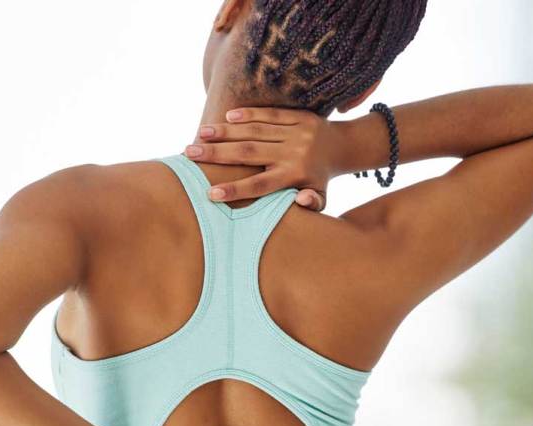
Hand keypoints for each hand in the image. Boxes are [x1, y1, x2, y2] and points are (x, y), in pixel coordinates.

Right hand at [186, 107, 339, 211]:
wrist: (343, 147)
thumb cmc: (320, 180)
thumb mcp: (320, 199)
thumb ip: (311, 205)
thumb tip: (300, 202)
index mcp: (295, 177)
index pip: (261, 185)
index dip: (236, 189)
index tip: (210, 193)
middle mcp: (294, 153)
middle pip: (250, 153)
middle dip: (218, 154)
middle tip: (189, 154)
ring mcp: (296, 132)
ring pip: (256, 130)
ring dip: (226, 131)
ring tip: (201, 133)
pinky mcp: (299, 116)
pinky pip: (270, 113)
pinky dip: (248, 114)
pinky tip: (227, 117)